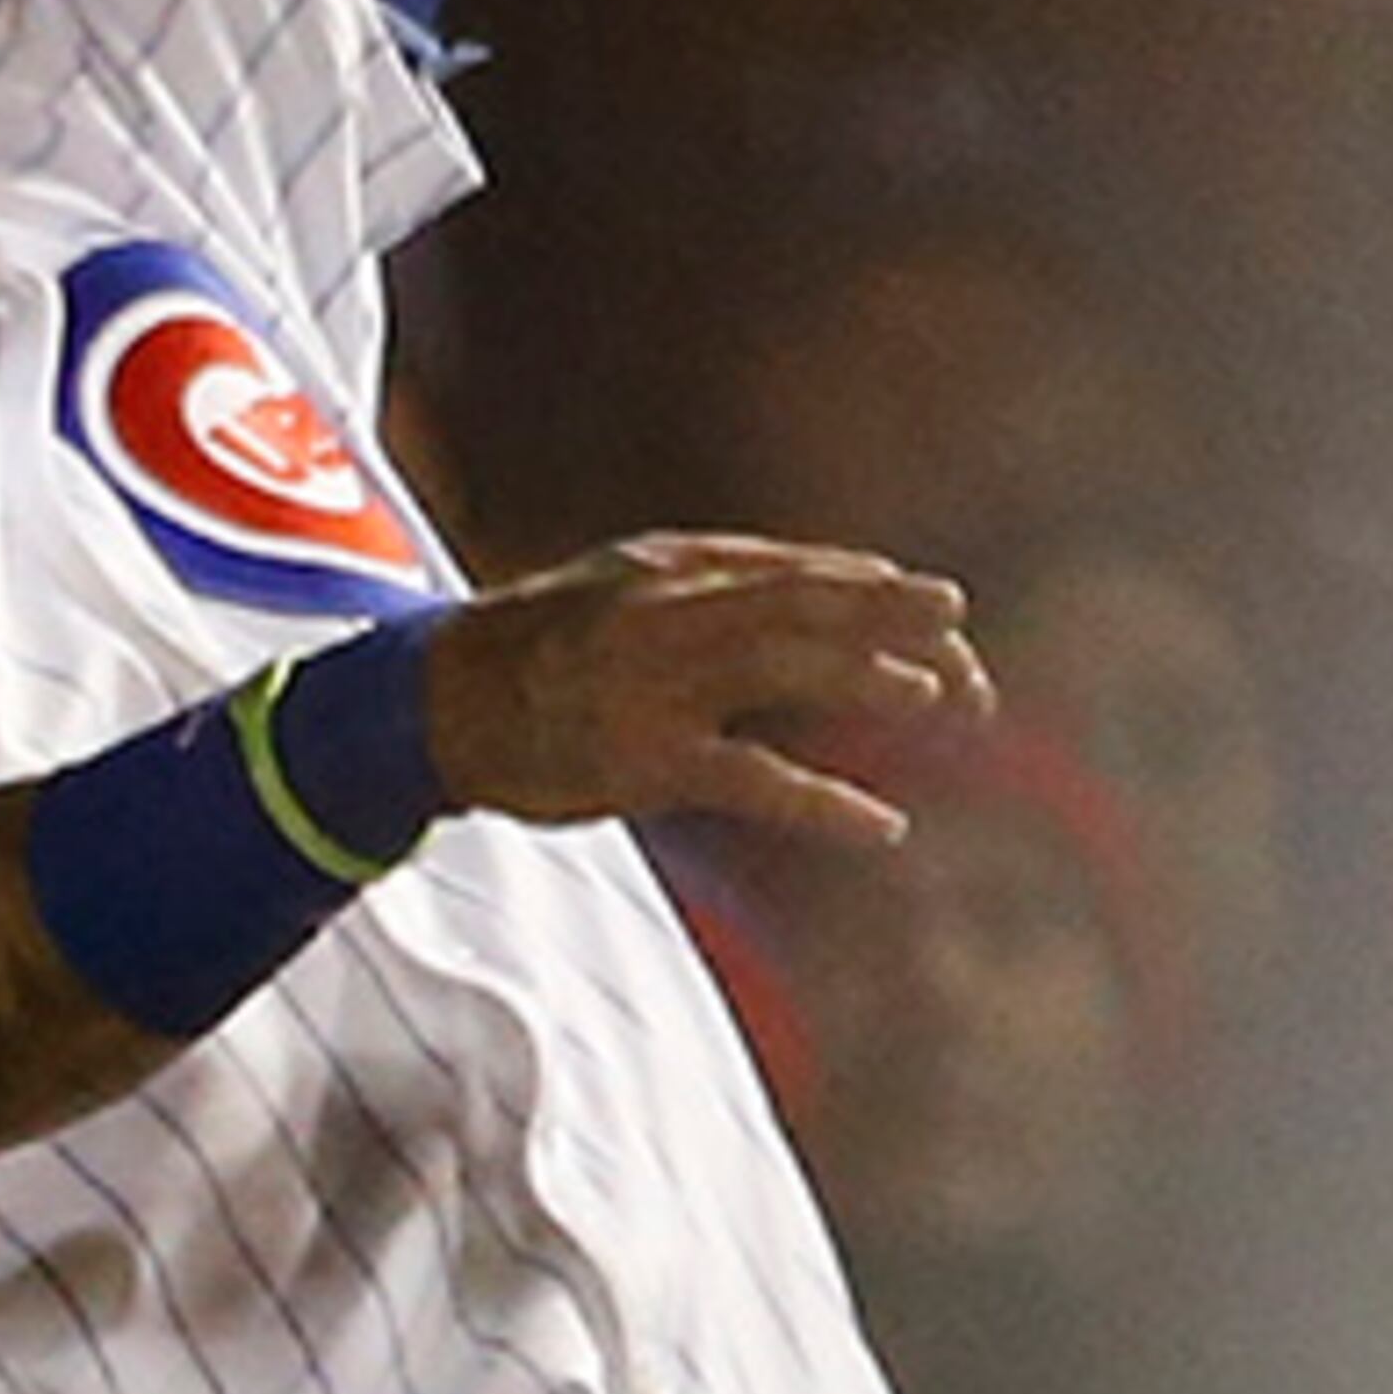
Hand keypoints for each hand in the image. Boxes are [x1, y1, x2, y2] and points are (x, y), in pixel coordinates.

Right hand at [421, 533, 990, 850]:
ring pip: (784, 669)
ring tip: (945, 700)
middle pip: (801, 607)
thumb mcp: (614, 583)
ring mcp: (654, 683)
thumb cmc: (530, 646)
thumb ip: (704, 583)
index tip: (936, 608)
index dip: (871, 589)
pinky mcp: (644, 759)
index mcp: (665, 568)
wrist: (430, 705)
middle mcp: (665, 613)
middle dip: (892, 616)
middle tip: (962, 629)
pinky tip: (882, 824)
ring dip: (870, 681)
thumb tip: (808, 587)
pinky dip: (824, 803)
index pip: (793, 571)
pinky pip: (753, 780)